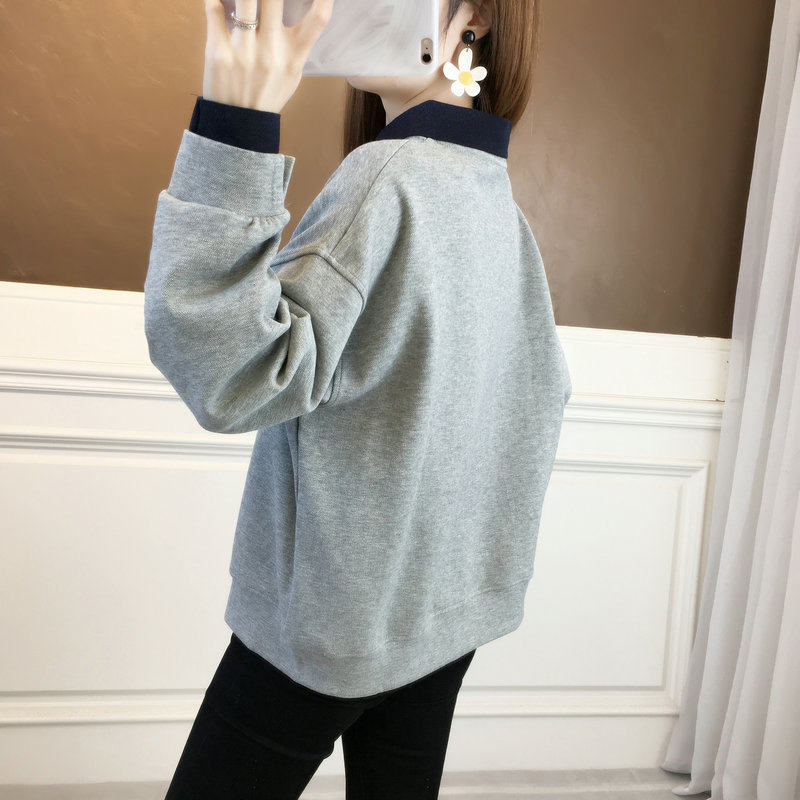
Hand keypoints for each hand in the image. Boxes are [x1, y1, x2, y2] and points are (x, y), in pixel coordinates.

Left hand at [202, 0, 333, 113]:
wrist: (239, 124)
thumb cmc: (267, 93)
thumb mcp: (292, 73)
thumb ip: (298, 42)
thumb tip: (304, 7)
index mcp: (293, 55)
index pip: (318, 19)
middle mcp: (271, 50)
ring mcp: (244, 50)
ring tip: (247, 0)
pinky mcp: (218, 50)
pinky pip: (213, 10)